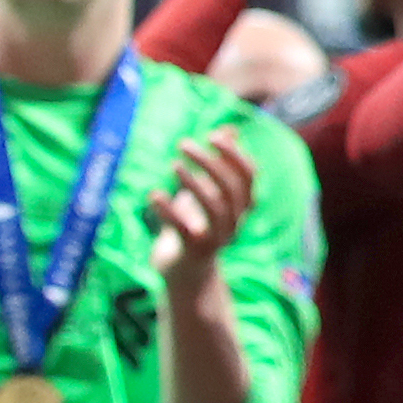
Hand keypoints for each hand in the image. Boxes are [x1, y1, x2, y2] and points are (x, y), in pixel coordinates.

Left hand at [145, 129, 259, 290]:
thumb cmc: (195, 225)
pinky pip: (184, 229)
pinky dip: (168, 210)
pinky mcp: (194, 251)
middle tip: (184, 144)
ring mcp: (217, 237)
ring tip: (173, 164)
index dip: (235, 155)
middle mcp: (235, 221)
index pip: (249, 176)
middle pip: (232, 188)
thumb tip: (230, 128)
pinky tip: (154, 194)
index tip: (213, 136)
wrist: (185, 273)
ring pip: (215, 207)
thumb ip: (219, 163)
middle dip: (210, 163)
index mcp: (241, 206)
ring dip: (194, 183)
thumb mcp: (207, 192)